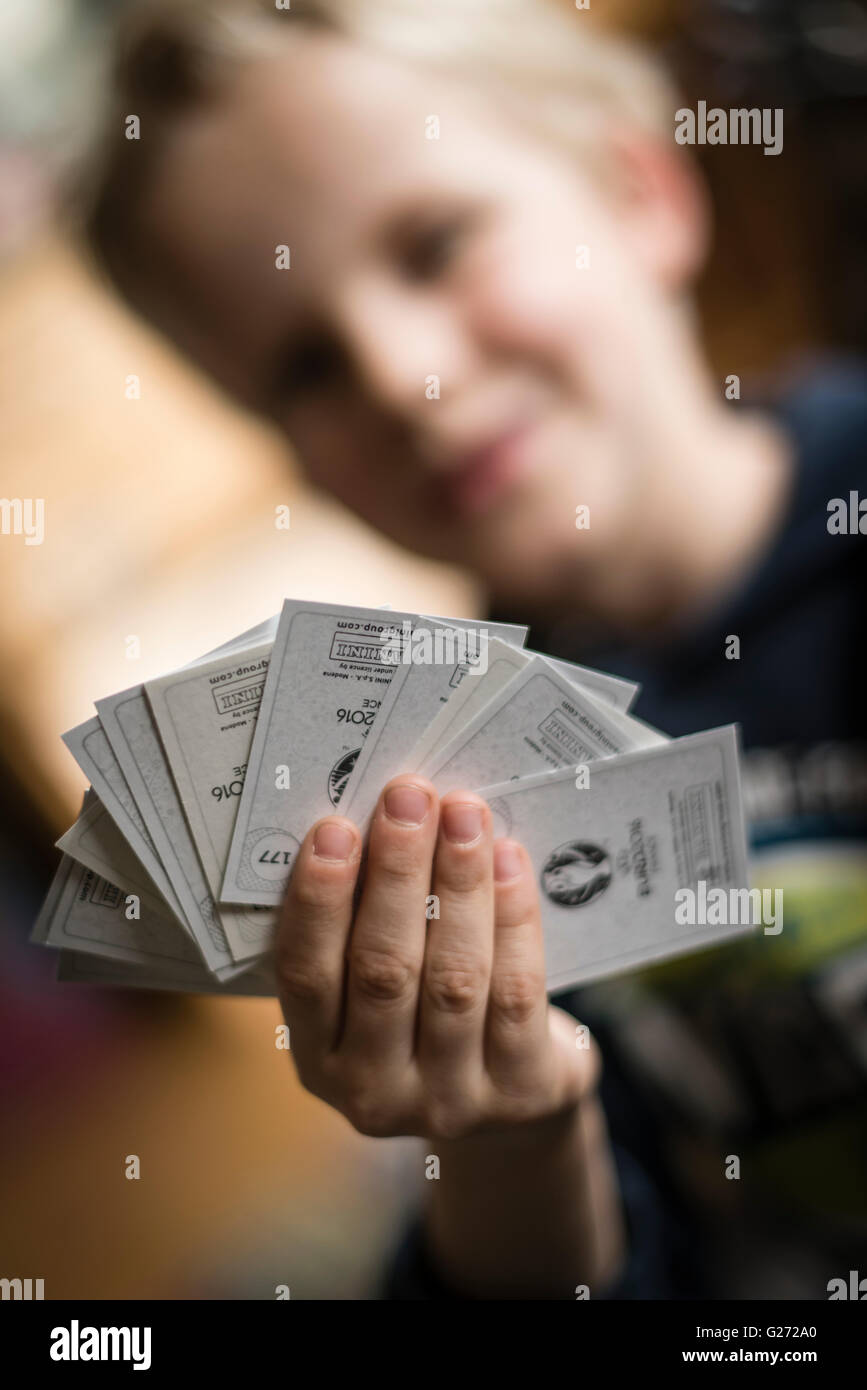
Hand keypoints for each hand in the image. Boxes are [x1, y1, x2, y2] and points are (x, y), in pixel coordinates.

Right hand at [274, 774, 599, 1139]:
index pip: (305, 977)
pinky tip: (509, 860)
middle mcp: (373, 1091)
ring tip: (464, 813)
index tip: (334, 827)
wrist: (512, 1097)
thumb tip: (374, 815)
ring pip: (454, 978)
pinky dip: (513, 918)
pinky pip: (516, 992)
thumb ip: (360, 922)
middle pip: (383, 971)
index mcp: (317, 1059)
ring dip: (459, 883)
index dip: (319, 900)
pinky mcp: (521, 1093)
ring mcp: (450, 1100)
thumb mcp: (371, 987)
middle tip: (408, 796)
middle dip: (397, 873)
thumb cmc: (425, 1010)